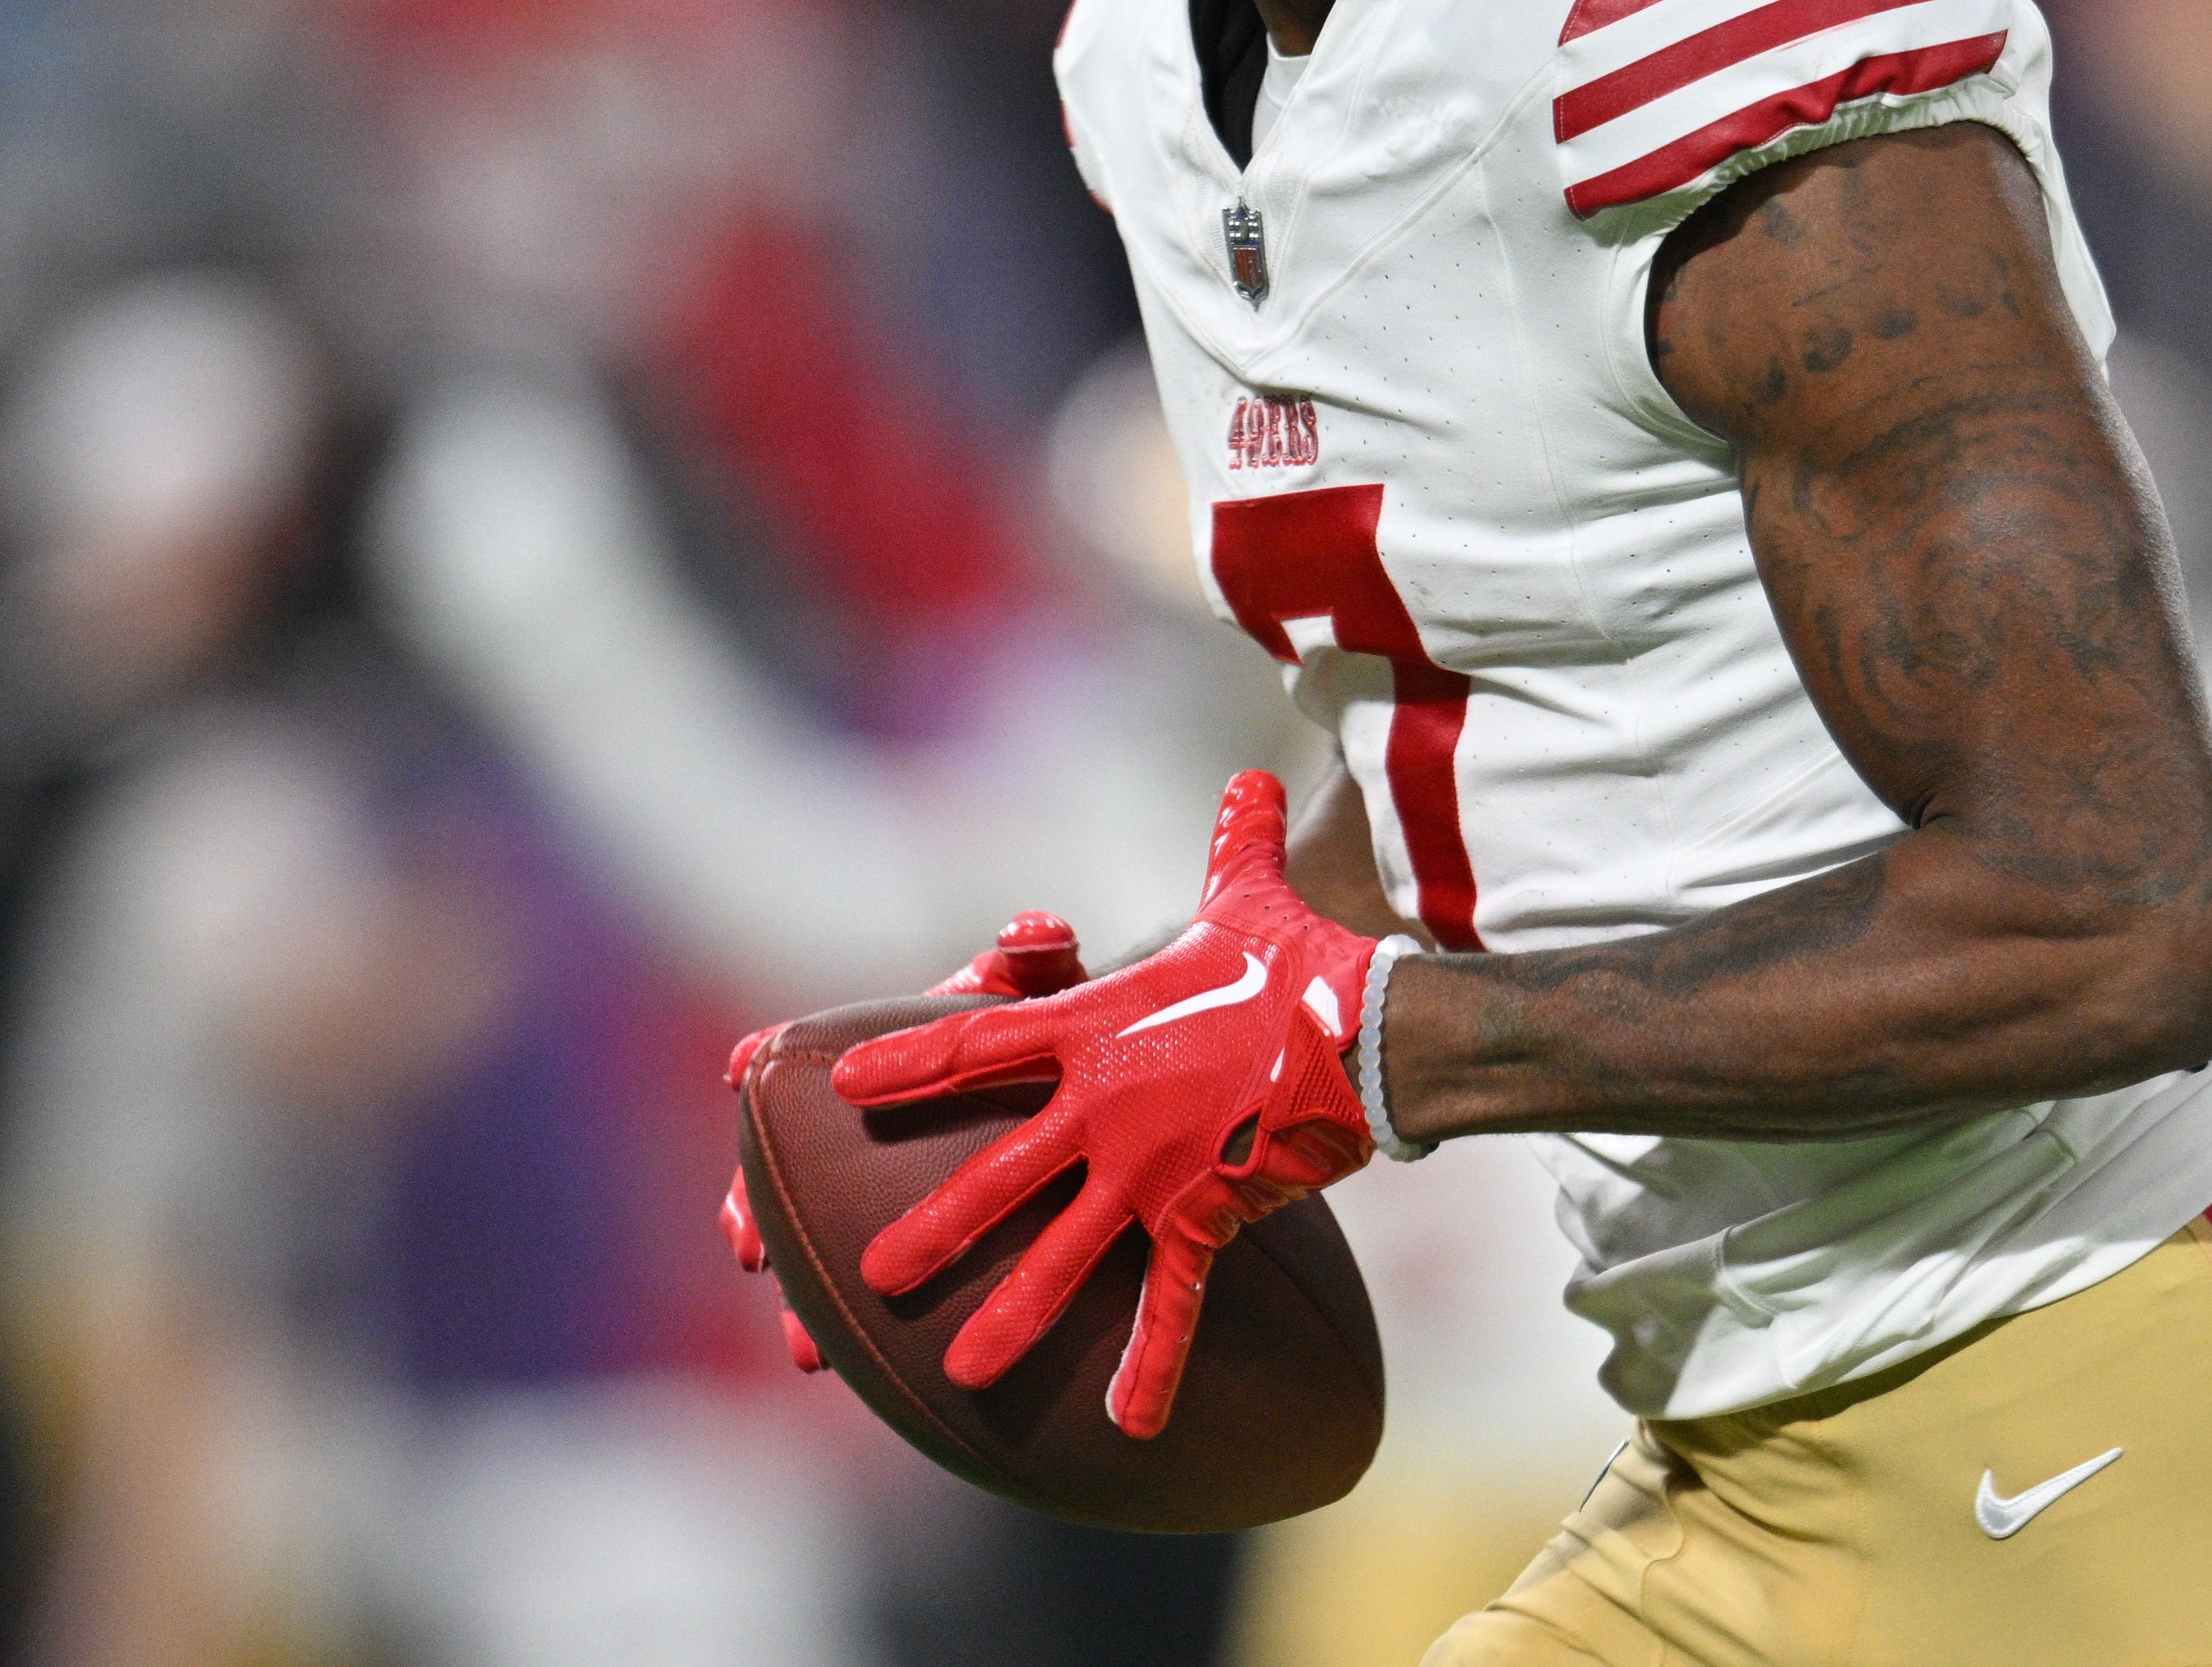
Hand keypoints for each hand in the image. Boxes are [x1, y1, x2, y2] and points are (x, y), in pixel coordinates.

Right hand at [719, 911, 1091, 1373]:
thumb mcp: (1066, 994)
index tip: (738, 1071)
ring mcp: (891, 1184)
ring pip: (816, 1237)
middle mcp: (875, 1124)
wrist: (1120, 1102)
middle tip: (750, 1247)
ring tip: (801, 1339)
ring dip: (798, 1290)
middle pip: (786, 1160)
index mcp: (899, 1052)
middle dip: (754, 1205)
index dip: (768, 1055)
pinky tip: (831, 1366)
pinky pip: (865, 1290)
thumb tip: (1028, 932)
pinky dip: (844, 1327)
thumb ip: (1043, 957)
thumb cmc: (1083, 1035)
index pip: (815, 1044)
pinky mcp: (935, 1242)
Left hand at [829, 771, 1375, 1437]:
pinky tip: (1126, 1429)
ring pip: (1063, 1253)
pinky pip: (1172, 1302)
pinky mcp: (1207, 1214)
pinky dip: (1151, 1366)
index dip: (908, 1063)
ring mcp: (1151, 1168)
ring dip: (1012, 1314)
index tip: (840, 1083)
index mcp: (1095, 1029)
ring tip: (958, 1374)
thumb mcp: (1253, 899)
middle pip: (996, 1173)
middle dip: (933, 1228)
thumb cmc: (1301, 961)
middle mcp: (1105, 1106)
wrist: (1371, 1028)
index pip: (978, 1042)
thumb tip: (1247, 782)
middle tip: (869, 1278)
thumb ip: (1231, 846)